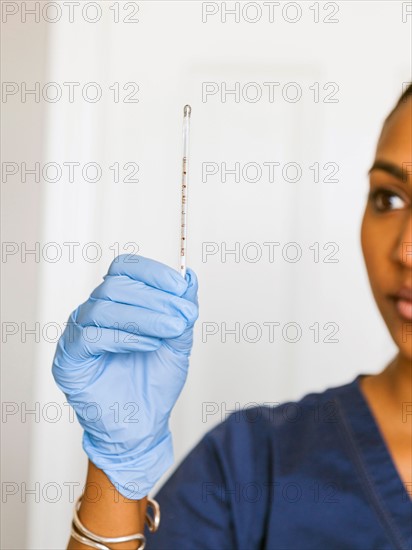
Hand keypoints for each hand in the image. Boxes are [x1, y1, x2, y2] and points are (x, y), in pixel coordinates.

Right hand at [52, 255, 198, 498]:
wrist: (142, 426)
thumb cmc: (154, 383)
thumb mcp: (177, 342)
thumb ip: (181, 310)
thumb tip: (190, 277)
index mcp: (116, 302)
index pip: (125, 269)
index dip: (153, 272)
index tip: (180, 286)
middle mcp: (94, 312)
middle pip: (115, 285)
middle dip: (155, 298)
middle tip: (184, 314)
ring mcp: (78, 334)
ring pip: (104, 308)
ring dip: (144, 317)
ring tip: (171, 330)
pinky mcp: (70, 360)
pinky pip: (91, 337)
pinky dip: (124, 337)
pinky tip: (149, 345)